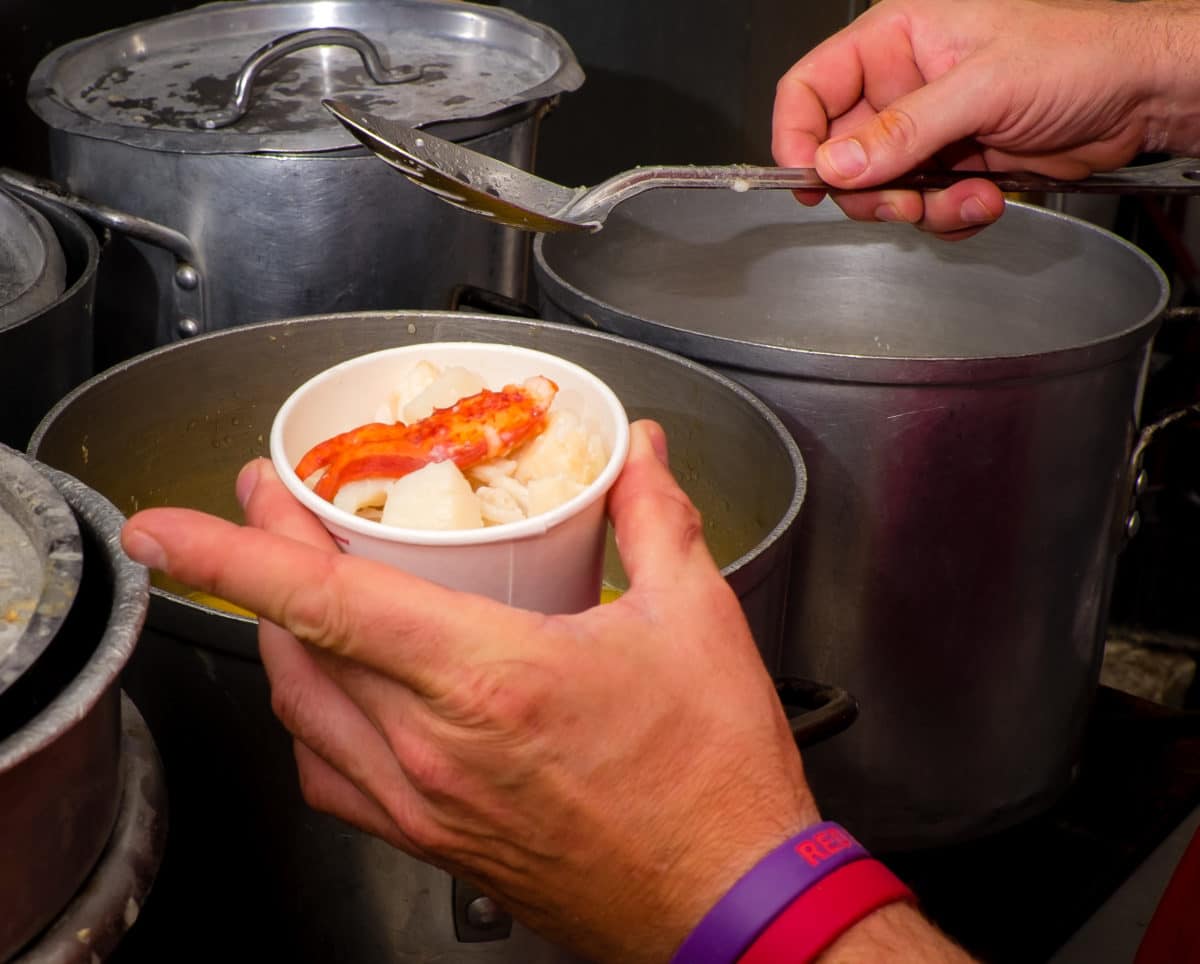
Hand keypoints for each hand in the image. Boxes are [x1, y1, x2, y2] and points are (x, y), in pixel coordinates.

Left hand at [120, 420, 820, 963]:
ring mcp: (425, 805)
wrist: (727, 904)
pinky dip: (309, 718)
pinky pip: (329, 776)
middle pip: (298, 645)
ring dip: (282, 639)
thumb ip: (657, 518)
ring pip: (299, 713)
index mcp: (488, 679)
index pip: (327, 602)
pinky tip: (336, 696)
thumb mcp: (697, 622)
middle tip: (277, 508)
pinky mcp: (434, 844)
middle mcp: (434, 748)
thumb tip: (644, 455)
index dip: (234, 553)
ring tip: (300, 588)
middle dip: (263, 564)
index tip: (165, 525)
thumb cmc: (713, 777)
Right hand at [773, 0, 1194, 238]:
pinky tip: (988, 198)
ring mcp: (927, 130)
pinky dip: (950, 217)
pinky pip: (924, 208)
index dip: (796, 137)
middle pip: (840, 154)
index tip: (807, 182)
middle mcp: (904, 85)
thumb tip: (836, 162)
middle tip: (903, 201)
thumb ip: (903, 129)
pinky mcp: (953, 166)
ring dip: (922, 208)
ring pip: (882, 191)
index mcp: (897, 39)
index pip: (811, 88)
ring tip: (969, 195)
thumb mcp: (984, 87)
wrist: (1141, 95)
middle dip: (872, 190)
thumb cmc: (1081, 54)